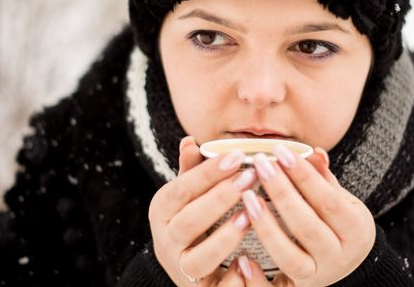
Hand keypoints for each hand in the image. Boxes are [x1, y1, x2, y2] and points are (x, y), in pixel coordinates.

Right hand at [148, 136, 256, 285]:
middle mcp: (166, 241)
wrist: (185, 266)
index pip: (181, 189)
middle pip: (188, 221)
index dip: (207, 173)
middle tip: (251, 177)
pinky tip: (249, 261)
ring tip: (250, 215)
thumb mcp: (187, 195)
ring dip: (225, 237)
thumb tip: (190, 141)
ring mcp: (182, 269)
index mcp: (162, 211)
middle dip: (220, 198)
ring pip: (199, 258)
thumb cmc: (193, 220)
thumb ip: (191, 171)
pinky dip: (231, 279)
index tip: (237, 156)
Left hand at [239, 145, 375, 285]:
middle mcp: (338, 256)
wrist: (350, 264)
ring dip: (266, 226)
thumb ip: (324, 179)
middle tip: (261, 165)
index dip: (304, 176)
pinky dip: (257, 279)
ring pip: (289, 256)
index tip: (281, 152)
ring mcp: (317, 275)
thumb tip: (314, 153)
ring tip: (247, 196)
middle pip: (307, 226)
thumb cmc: (340, 223)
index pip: (328, 201)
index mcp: (355, 229)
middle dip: (282, 192)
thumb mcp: (342, 200)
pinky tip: (242, 258)